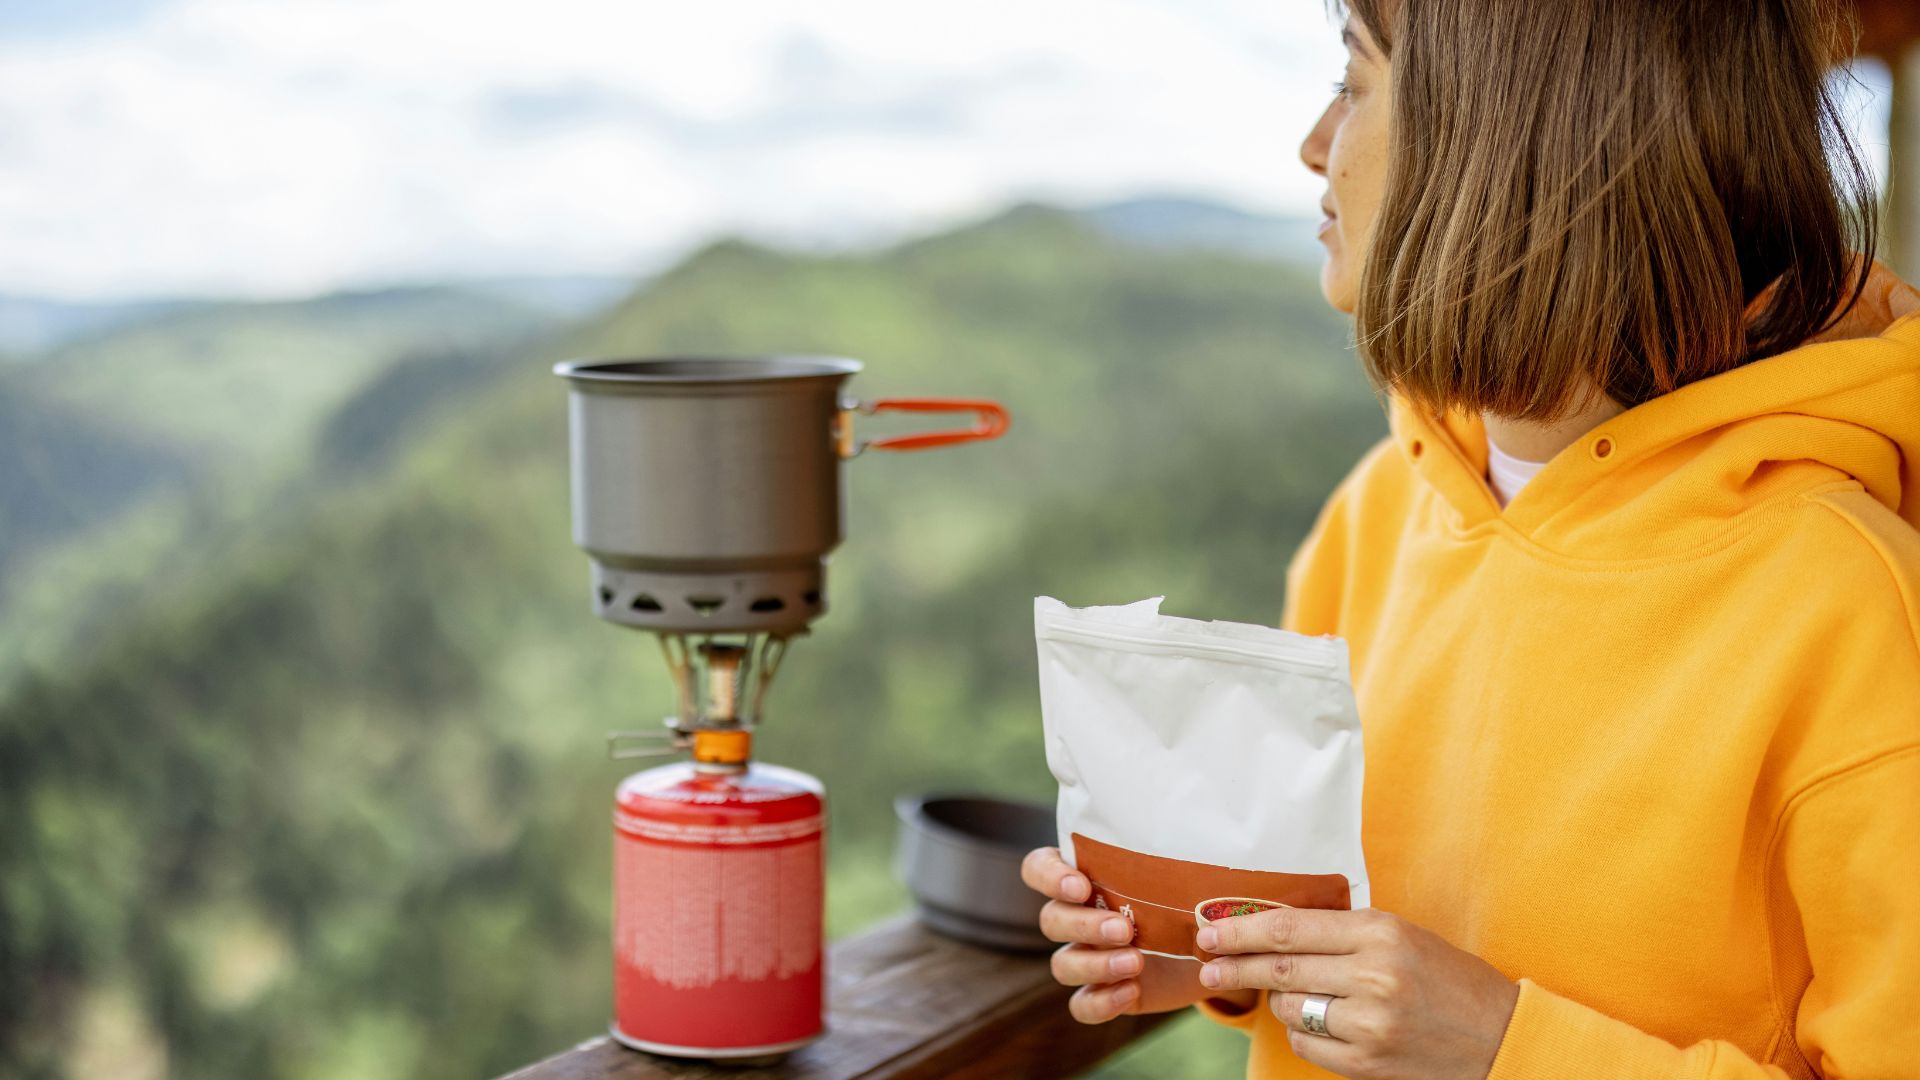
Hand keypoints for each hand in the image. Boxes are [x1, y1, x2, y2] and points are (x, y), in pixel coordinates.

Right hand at [1019, 846, 1241, 1022]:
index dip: (1049, 877)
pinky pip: (1081, 1004)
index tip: (1081, 886)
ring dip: (1095, 964)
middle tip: (1124, 930)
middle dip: (1084, 925)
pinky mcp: (1102, 992)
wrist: (1212, 949)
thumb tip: (1201, 835)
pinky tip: (1131, 992)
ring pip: (1062, 964)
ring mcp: (1086, 956)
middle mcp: (1077, 915)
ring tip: (1135, 964)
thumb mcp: (1187, 874)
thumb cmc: (1192, 897)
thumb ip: (1178, 860)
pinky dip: (1101, 1002)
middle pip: (1051, 919)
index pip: (1039, 868)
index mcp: (1085, 876)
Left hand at [1196, 906, 1517, 1079]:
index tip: (1210, 931)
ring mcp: (1369, 1023)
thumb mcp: (1400, 935)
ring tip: (1299, 997)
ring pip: (1289, 1009)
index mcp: (1379, 932)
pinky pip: (1306, 1045)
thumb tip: (1267, 931)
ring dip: (1282, 1002)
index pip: (1289, 929)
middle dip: (1234, 966)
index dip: (1240, 930)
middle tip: (1207, 965)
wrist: (1498, 1035)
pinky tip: (1324, 1025)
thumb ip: (1340, 932)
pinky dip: (1304, 1034)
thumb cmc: (1447, 979)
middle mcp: (1372, 975)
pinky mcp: (1366, 1063)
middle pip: (1278, 969)